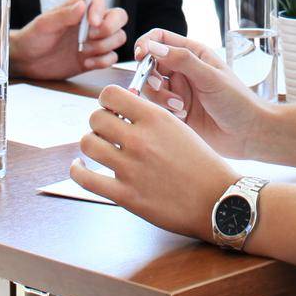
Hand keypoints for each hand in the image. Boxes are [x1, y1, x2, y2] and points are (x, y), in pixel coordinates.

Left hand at [9, 0, 126, 79]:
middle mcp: (91, 23)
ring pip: (118, 38)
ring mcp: (94, 41)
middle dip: (109, 29)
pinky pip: (111, 58)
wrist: (26, 61)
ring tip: (83, 50)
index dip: (101, 12)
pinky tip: (85, 62)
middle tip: (90, 37)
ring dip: (104, 46)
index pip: (101, 2)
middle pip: (119, 18)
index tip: (91, 23)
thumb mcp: (44, 24)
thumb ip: (64, 15)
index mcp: (80, 9)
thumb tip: (82, 5)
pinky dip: (102, 61)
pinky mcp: (93, 58)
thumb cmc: (32, 37)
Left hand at [69, 84, 239, 241]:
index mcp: (156, 118)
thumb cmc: (203, 165)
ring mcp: (130, 167)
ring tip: (99, 148)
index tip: (111, 109)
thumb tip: (124, 110)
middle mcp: (140, 139)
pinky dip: (77, 170)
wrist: (218, 200)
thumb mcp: (180, 128)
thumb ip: (151, 118)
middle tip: (106, 131)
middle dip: (98, 122)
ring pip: (88, 143)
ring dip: (90, 144)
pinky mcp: (125, 195)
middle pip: (95, 118)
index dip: (107, 101)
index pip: (110, 95)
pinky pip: (85, 178)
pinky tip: (80, 167)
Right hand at [133, 29, 272, 158]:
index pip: (160, 39)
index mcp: (193, 54)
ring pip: (151, 88)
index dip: (146, 44)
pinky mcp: (175, 111)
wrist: (248, 133)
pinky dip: (164, 110)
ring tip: (179, 106)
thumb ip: (182, 60)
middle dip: (151, 76)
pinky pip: (156, 107)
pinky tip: (182, 116)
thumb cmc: (237, 101)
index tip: (142, 56)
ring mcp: (178, 91)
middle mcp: (183, 70)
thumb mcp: (210, 77)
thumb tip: (153, 47)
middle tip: (161, 87)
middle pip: (150, 65)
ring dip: (160, 97)